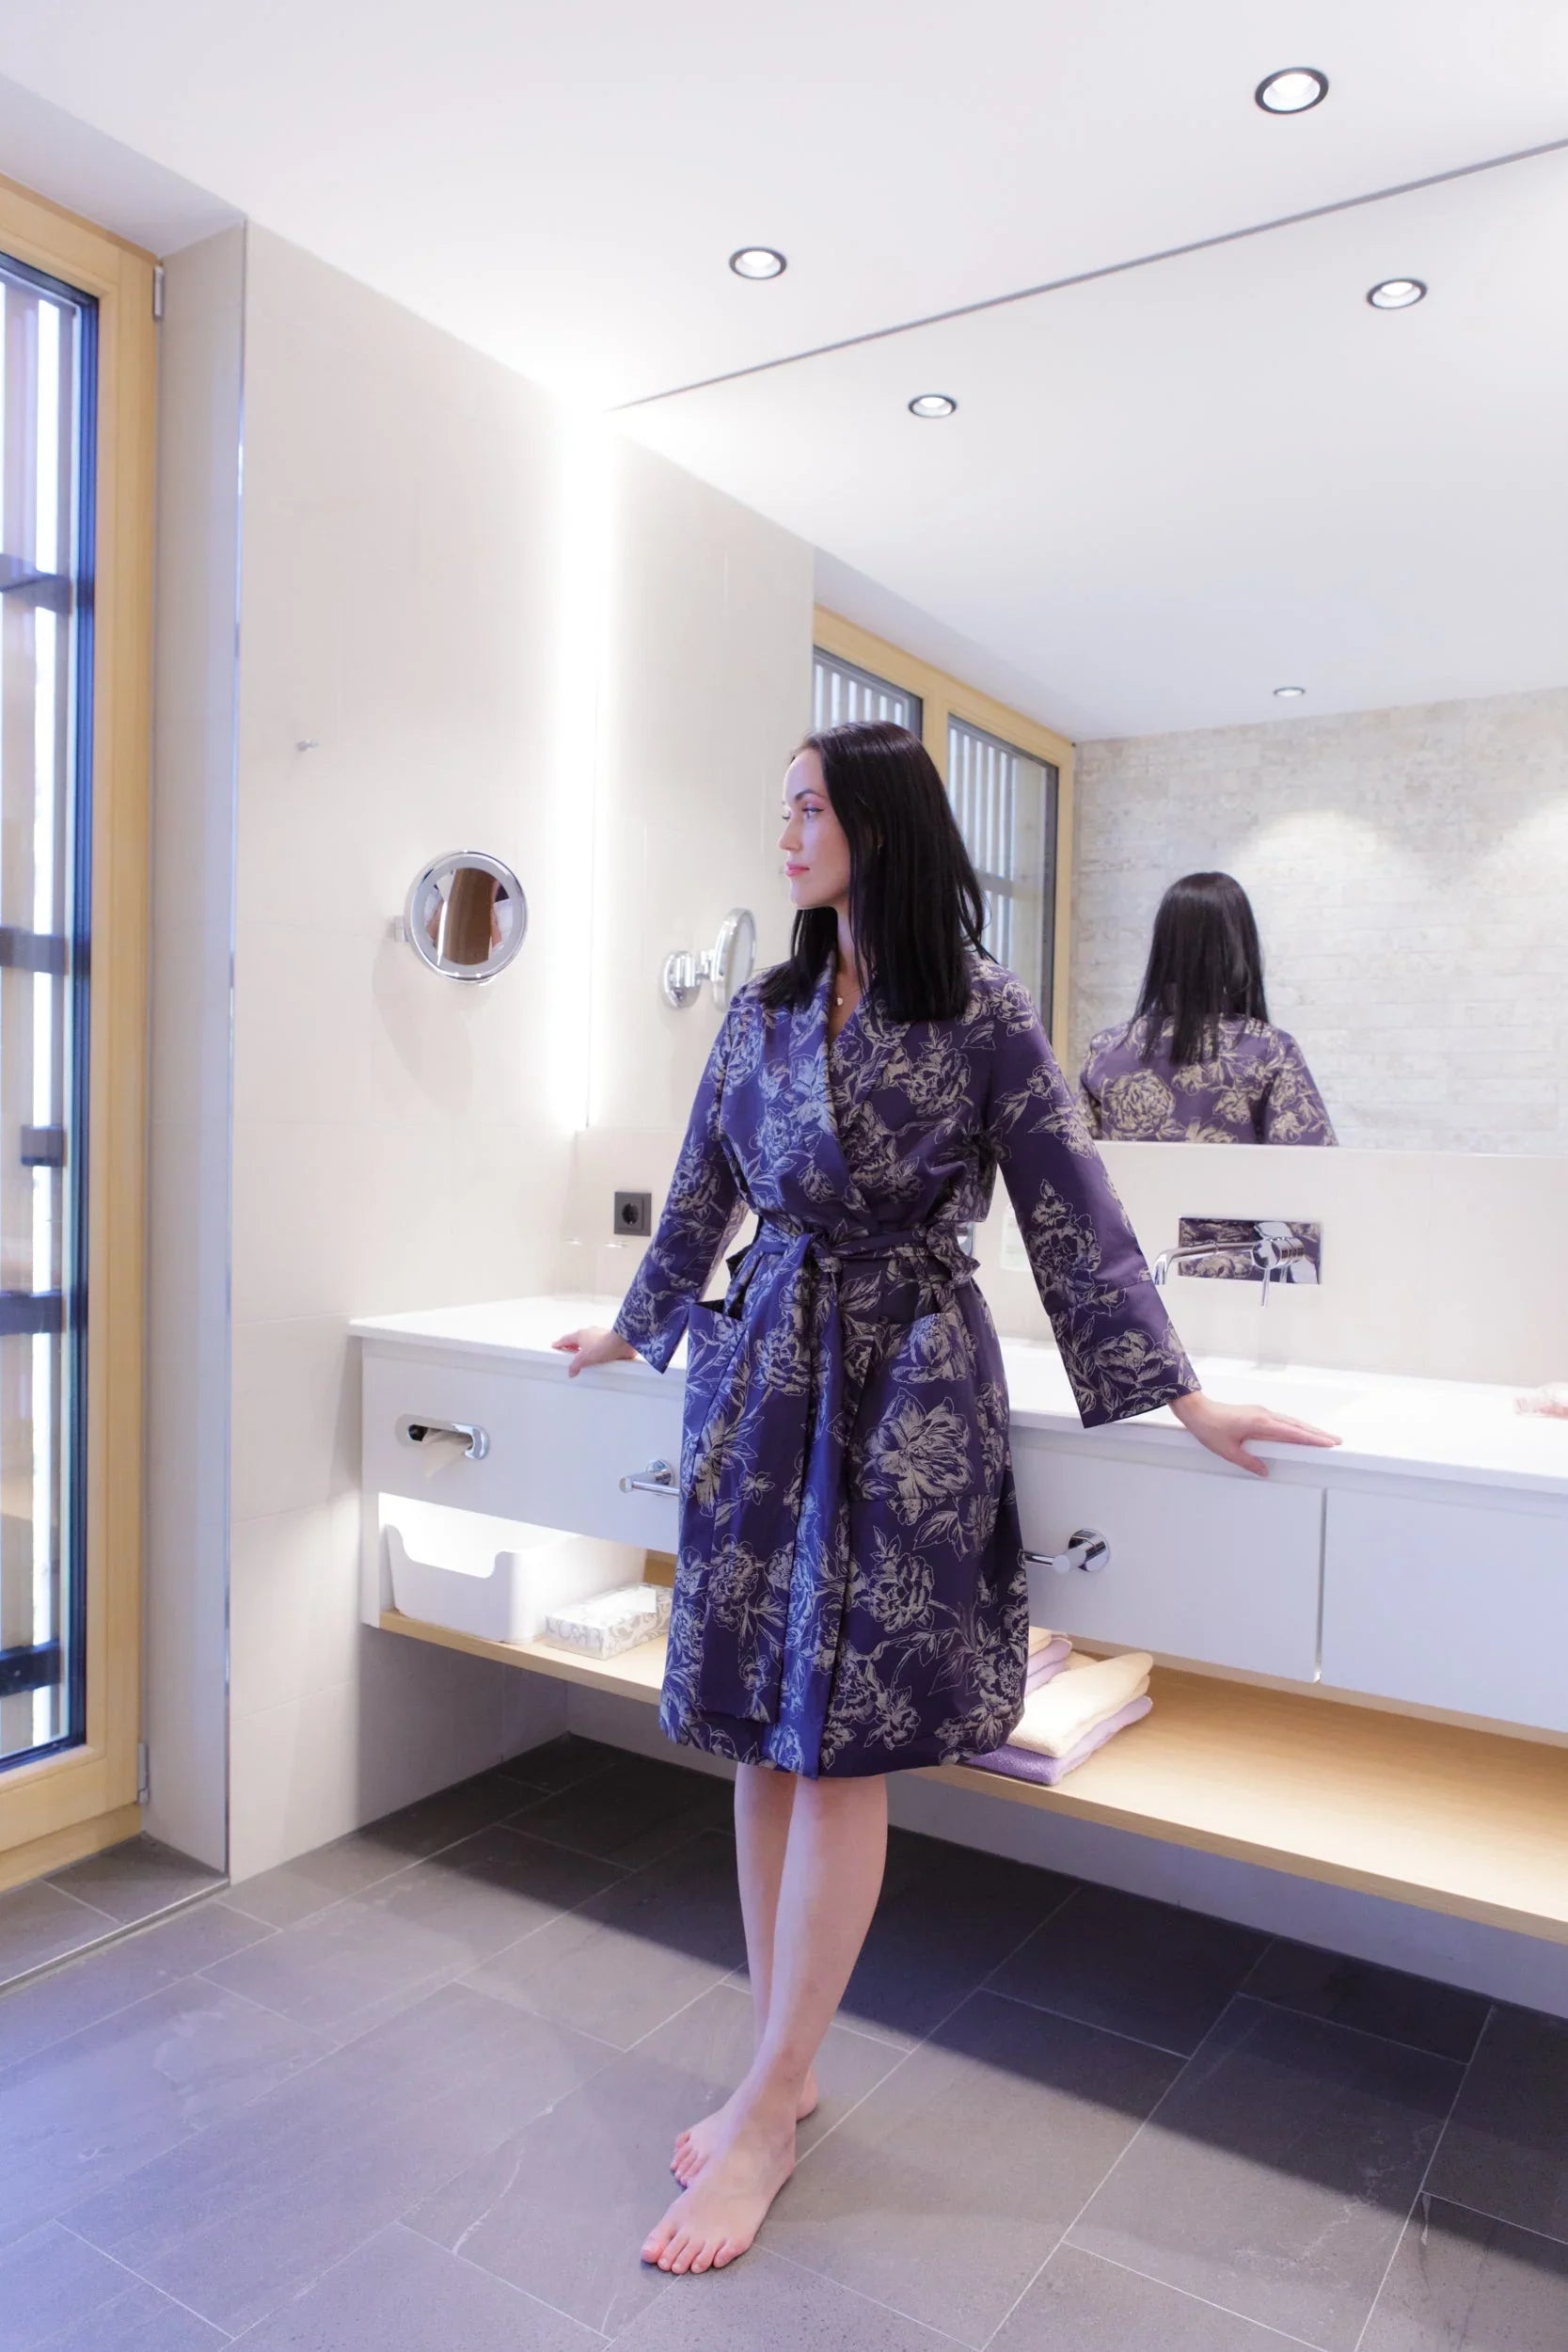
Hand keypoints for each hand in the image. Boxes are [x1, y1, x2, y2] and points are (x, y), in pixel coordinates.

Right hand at [552, 1326, 638, 1377]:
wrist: (622, 1342)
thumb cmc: (602, 1346)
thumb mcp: (584, 1358)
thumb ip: (575, 1365)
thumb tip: (571, 1372)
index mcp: (580, 1335)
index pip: (566, 1339)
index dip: (560, 1343)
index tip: (555, 1345)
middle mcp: (589, 1333)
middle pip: (577, 1340)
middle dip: (572, 1346)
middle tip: (567, 1352)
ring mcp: (600, 1335)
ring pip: (588, 1342)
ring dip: (585, 1348)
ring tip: (583, 1358)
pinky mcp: (609, 1341)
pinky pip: (599, 1346)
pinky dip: (596, 1351)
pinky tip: (597, 1359)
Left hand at [1171, 1389, 1340, 1478]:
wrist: (1197, 1411)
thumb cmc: (1210, 1429)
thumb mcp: (1229, 1451)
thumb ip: (1249, 1462)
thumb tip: (1265, 1471)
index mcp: (1260, 1424)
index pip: (1293, 1433)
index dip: (1312, 1438)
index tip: (1329, 1443)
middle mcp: (1264, 1415)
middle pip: (1297, 1425)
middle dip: (1317, 1434)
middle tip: (1336, 1441)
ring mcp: (1261, 1413)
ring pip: (1290, 1422)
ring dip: (1307, 1430)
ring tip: (1323, 1438)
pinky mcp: (1257, 1414)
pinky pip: (1282, 1421)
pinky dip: (1295, 1427)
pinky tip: (1299, 1433)